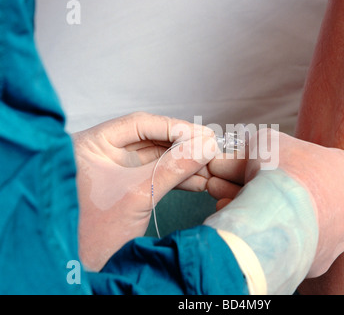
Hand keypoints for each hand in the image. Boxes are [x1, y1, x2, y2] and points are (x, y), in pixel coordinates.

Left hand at [73, 112, 216, 270]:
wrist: (83, 268)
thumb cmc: (94, 233)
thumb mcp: (138, 194)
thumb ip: (174, 168)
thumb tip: (205, 147)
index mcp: (91, 144)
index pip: (139, 125)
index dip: (174, 128)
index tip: (202, 135)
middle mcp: (102, 152)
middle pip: (150, 139)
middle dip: (183, 146)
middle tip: (210, 148)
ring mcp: (115, 169)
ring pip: (157, 158)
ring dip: (183, 163)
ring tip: (208, 167)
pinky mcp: (126, 186)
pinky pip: (156, 175)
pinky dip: (176, 177)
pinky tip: (197, 180)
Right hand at [207, 128, 343, 277]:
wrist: (283, 214)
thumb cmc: (282, 171)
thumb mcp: (267, 141)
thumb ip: (261, 146)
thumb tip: (246, 153)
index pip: (301, 163)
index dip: (263, 162)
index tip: (240, 163)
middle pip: (291, 192)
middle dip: (250, 185)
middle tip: (220, 182)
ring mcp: (335, 236)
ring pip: (288, 218)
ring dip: (251, 207)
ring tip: (219, 200)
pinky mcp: (319, 261)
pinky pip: (287, 242)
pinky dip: (263, 231)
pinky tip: (236, 220)